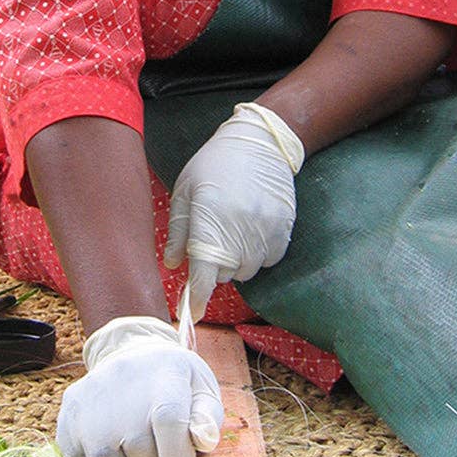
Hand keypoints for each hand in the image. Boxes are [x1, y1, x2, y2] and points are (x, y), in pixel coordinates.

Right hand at [56, 316, 222, 456]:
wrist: (132, 353)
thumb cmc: (173, 382)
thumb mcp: (201, 389)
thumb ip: (208, 417)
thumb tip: (203, 439)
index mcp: (164, 373)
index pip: (170, 421)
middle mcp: (122, 382)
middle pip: (140, 449)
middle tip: (157, 446)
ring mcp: (91, 396)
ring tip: (133, 443)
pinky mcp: (69, 411)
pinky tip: (111, 441)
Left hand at [165, 102, 304, 320]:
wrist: (260, 142)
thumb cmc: (214, 164)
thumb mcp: (186, 190)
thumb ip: (178, 230)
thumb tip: (173, 264)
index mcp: (209, 218)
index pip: (203, 274)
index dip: (197, 298)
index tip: (193, 313)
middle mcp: (239, 229)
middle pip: (224, 275)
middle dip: (213, 267)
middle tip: (211, 241)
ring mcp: (264, 230)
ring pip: (247, 270)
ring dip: (236, 261)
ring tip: (231, 232)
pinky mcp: (283, 229)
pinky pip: (269, 260)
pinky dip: (258, 254)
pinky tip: (251, 230)